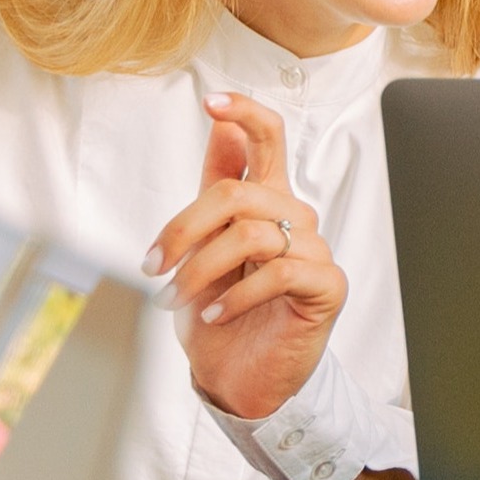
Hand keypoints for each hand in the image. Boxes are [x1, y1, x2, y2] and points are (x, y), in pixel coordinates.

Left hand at [150, 93, 344, 420]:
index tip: (211, 101)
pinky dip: (237, 295)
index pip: (269, 139)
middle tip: (153, 266)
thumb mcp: (202, 247)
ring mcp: (313, 252)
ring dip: (200, 270)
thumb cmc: (221, 313)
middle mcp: (294, 219)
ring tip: (177, 299)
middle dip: (183, 230)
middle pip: (239, 193)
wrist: (238, 378)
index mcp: (267, 202)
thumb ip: (215, 187)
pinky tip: (217, 314)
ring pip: (252, 234)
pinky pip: (279, 272)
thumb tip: (220, 129)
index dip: (245, 112)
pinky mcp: (326, 287)